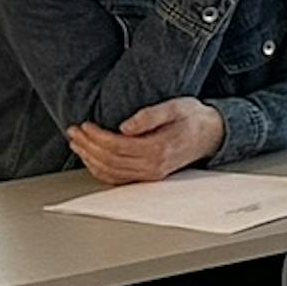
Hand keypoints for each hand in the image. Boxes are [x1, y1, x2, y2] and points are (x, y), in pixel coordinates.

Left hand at [65, 99, 227, 183]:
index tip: (85, 125)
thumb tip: (125, 126)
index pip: (117, 146)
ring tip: (77, 143)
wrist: (212, 134)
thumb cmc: (193, 118)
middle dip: (87, 146)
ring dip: (89, 158)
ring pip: (110, 172)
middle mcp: (153, 167)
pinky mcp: (148, 176)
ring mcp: (150, 175)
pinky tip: (90, 158)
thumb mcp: (175, 107)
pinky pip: (117, 178)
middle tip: (74, 132)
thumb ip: (150, 116)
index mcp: (158, 149)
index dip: (96, 136)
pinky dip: (99, 170)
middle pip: (109, 161)